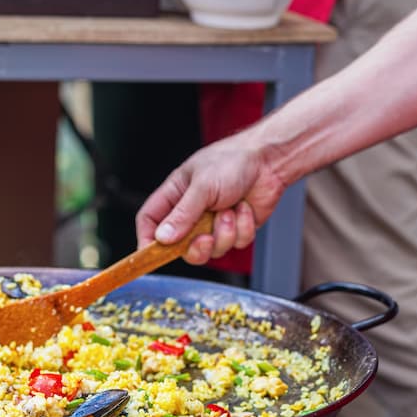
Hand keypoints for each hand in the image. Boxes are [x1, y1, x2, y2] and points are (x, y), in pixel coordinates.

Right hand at [135, 133, 286, 263]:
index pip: (149, 221)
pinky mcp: (235, 230)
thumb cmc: (233, 162)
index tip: (149, 255)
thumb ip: (182, 214)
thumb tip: (162, 238)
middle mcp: (192, 212)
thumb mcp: (202, 187)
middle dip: (195, 248)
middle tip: (206, 238)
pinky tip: (244, 208)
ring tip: (231, 210)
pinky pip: (235, 244)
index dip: (147, 240)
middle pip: (180, 246)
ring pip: (211, 250)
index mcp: (175, 195)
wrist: (269, 162)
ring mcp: (213, 223)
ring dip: (224, 233)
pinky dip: (242, 228)